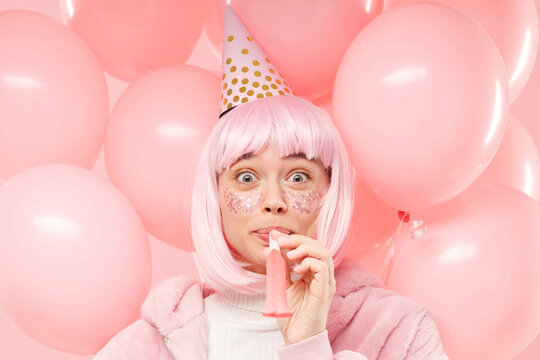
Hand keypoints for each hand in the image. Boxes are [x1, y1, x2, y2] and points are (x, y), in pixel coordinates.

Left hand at [264, 230, 335, 344]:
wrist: (295, 337)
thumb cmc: (291, 315)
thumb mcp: (281, 285)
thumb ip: (280, 267)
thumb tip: (272, 249)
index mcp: (313, 273)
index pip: (309, 247)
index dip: (293, 239)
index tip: (275, 237)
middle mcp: (323, 276)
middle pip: (318, 245)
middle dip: (298, 240)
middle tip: (281, 242)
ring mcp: (325, 282)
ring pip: (324, 252)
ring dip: (305, 248)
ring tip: (290, 256)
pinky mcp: (325, 290)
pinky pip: (322, 267)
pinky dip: (309, 262)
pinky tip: (297, 270)